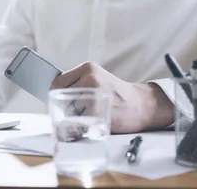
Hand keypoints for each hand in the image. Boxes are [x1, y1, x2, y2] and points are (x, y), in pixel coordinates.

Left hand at [50, 62, 172, 132]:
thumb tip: (54, 95)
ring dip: (74, 119)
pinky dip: (81, 128)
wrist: (142, 105)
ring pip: (69, 111)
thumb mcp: (98, 79)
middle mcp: (90, 77)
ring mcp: (93, 93)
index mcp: (88, 68)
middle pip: (61, 97)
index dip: (58, 95)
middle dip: (67, 108)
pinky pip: (78, 123)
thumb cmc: (118, 95)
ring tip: (91, 117)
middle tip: (81, 112)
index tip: (62, 102)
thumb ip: (79, 83)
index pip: (58, 82)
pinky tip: (94, 124)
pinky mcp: (97, 110)